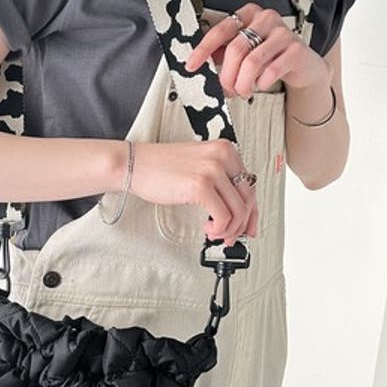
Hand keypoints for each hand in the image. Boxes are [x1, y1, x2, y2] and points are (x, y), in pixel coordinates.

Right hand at [126, 139, 258, 244]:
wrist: (135, 164)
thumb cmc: (162, 167)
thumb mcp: (199, 166)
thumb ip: (221, 182)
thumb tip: (238, 210)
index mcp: (226, 150)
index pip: (250, 186)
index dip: (251, 212)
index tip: (248, 226)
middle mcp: (222, 156)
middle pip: (247, 200)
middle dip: (241, 225)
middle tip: (231, 236)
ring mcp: (212, 170)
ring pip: (238, 211)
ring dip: (228, 230)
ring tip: (214, 232)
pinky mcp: (200, 185)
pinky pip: (223, 217)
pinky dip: (218, 229)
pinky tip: (207, 228)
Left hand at [186, 2, 333, 97]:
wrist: (303, 65)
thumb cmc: (271, 56)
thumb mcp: (245, 51)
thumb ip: (224, 54)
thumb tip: (201, 65)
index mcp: (249, 14)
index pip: (221, 30)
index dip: (204, 49)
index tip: (192, 65)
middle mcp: (266, 18)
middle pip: (236, 49)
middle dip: (227, 75)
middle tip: (226, 89)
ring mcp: (282, 33)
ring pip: (252, 62)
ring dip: (242, 83)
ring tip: (242, 91)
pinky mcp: (296, 50)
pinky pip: (270, 71)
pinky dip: (261, 84)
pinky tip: (261, 85)